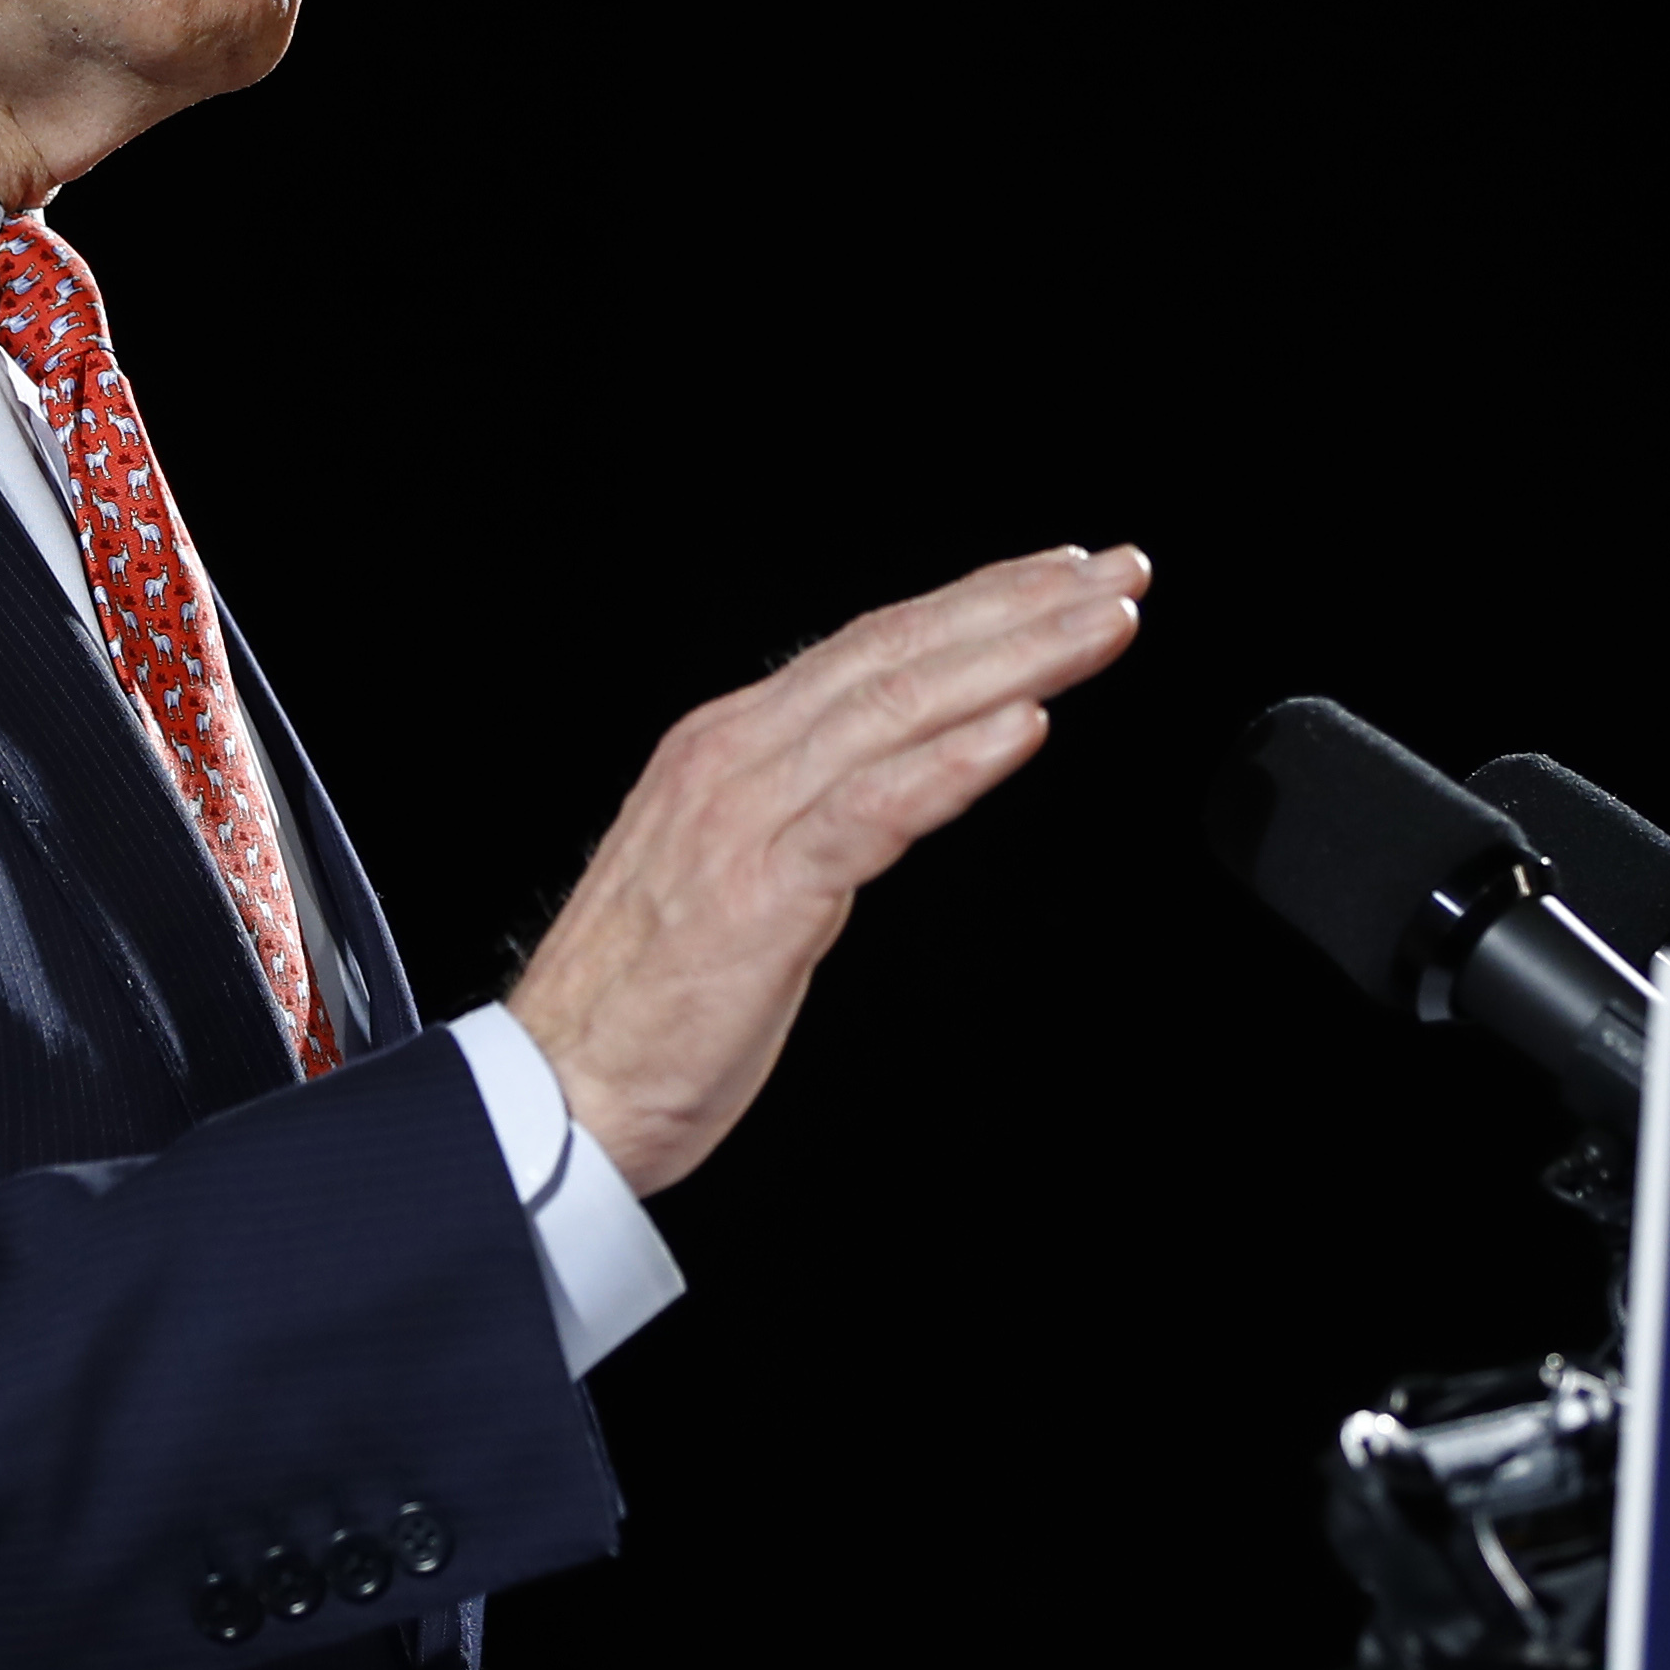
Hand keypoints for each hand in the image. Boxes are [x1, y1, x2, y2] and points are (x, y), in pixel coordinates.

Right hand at [506, 544, 1150, 1196]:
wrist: (552, 1097)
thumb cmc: (640, 1007)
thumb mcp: (735, 877)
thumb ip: (810, 817)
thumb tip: (895, 786)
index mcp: (728, 746)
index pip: (874, 647)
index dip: (979, 604)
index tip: (1067, 579)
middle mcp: (734, 756)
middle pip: (900, 653)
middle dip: (1021, 605)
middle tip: (1117, 572)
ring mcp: (746, 817)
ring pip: (901, 708)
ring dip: (1016, 658)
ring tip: (1103, 628)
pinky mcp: (762, 891)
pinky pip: (873, 809)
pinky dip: (953, 761)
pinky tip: (1023, 726)